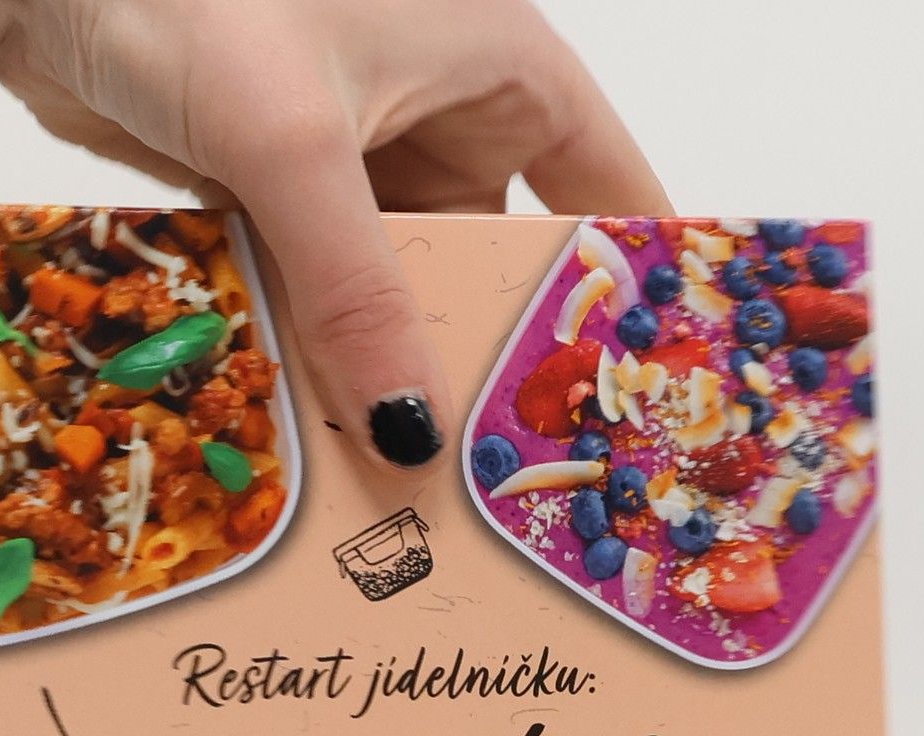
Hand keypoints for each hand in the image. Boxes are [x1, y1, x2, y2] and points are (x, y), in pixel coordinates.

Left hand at [0, 0, 669, 464]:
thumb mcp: (293, 142)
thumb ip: (357, 291)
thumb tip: (412, 433)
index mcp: (495, 65)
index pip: (603, 181)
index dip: (626, 281)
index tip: (642, 388)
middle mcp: (438, 115)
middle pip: (495, 260)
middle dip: (492, 355)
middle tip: (509, 474)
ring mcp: (356, 165)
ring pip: (403, 292)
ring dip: (398, 370)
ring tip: (417, 483)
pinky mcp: (281, 201)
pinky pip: (326, 298)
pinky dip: (326, 355)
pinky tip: (331, 432)